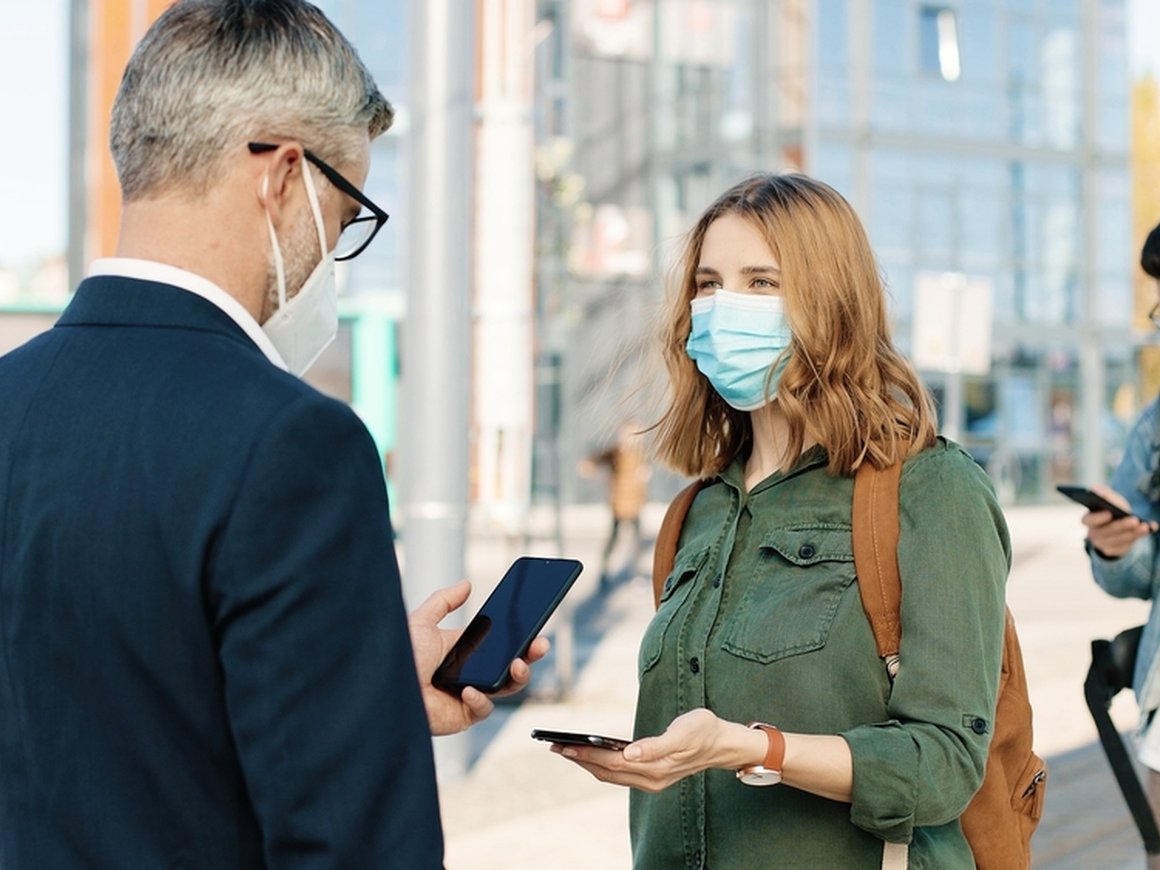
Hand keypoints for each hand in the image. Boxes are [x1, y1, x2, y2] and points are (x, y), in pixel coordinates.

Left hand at [408, 580, 549, 735]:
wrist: (382, 688)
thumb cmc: (398, 657)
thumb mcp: (423, 621)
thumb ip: (444, 601)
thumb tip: (466, 583)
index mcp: (464, 650)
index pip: (499, 643)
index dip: (519, 637)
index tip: (535, 626)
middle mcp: (470, 673)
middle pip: (510, 665)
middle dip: (529, 655)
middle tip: (540, 644)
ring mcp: (469, 695)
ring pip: (506, 688)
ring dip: (519, 676)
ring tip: (517, 664)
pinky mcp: (463, 716)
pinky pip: (483, 708)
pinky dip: (480, 698)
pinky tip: (469, 690)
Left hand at [549, 708, 745, 792]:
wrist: (724, 743)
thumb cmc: (703, 731)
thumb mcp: (683, 732)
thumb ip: (656, 746)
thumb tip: (631, 754)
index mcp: (655, 768)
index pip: (611, 763)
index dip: (585, 755)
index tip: (563, 746)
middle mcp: (650, 779)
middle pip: (605, 771)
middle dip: (578, 759)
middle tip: (553, 746)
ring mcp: (650, 779)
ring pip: (610, 774)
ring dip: (586, 763)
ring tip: (564, 749)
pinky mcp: (651, 775)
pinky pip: (618, 772)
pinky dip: (600, 764)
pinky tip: (589, 754)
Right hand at [1083, 486, 1157, 558]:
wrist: (1119, 527)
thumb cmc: (1113, 510)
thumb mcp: (1110, 501)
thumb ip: (1104, 494)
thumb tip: (1095, 489)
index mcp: (1089, 519)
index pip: (1088, 520)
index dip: (1098, 518)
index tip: (1109, 513)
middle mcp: (1093, 533)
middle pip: (1106, 532)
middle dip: (1121, 526)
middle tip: (1135, 520)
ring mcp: (1103, 544)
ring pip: (1118, 540)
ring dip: (1132, 533)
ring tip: (1144, 526)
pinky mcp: (1114, 550)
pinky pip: (1126, 546)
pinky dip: (1139, 537)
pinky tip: (1149, 529)